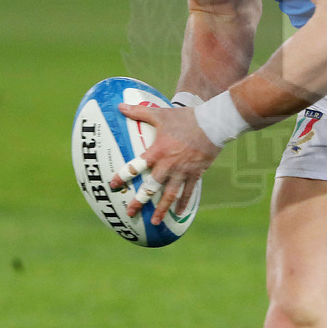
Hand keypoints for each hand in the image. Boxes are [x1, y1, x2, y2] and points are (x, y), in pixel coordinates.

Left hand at [109, 103, 220, 225]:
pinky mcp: (196, 173)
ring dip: (161, 209)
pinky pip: (188, 191)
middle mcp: (169, 164)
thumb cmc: (185, 118)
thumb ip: (139, 112)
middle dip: (139, 201)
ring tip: (154, 221)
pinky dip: (183, 202)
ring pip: (170, 194)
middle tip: (130, 213)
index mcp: (158, 151)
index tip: (112, 185)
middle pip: (151, 187)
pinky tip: (179, 213)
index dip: (123, 176)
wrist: (213, 123)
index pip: (136, 166)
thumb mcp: (160, 114)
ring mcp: (183, 171)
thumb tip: (119, 106)